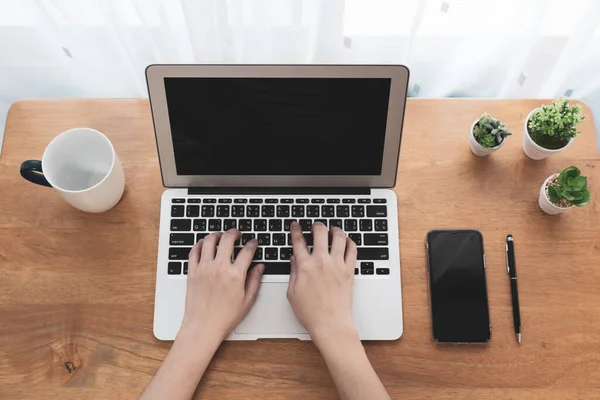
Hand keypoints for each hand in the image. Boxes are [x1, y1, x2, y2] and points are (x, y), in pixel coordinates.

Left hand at [181, 230, 264, 339]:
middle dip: (235, 233)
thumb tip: (259, 267)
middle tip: (237, 233)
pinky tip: (204, 244)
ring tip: (221, 235)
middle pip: (227, 239)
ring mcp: (204, 268)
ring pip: (209, 241)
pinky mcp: (192, 272)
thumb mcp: (247, 300)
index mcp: (235, 275)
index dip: (252, 244)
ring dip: (217, 234)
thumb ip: (254, 281)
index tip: (253, 243)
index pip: (247, 251)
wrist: (203, 326)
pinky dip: (199, 244)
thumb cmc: (224, 317)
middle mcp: (219, 268)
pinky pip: (194, 251)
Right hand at [286, 221, 357, 339]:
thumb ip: (293, 272)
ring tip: (333, 230)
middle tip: (315, 225)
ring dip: (335, 230)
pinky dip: (350, 242)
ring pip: (339, 237)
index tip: (296, 225)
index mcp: (304, 266)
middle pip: (320, 232)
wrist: (331, 323)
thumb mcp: (292, 293)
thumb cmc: (311, 312)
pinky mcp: (349, 270)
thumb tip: (294, 259)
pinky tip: (347, 241)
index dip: (296, 230)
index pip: (298, 241)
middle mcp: (321, 262)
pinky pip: (352, 250)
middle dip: (317, 225)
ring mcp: (337, 264)